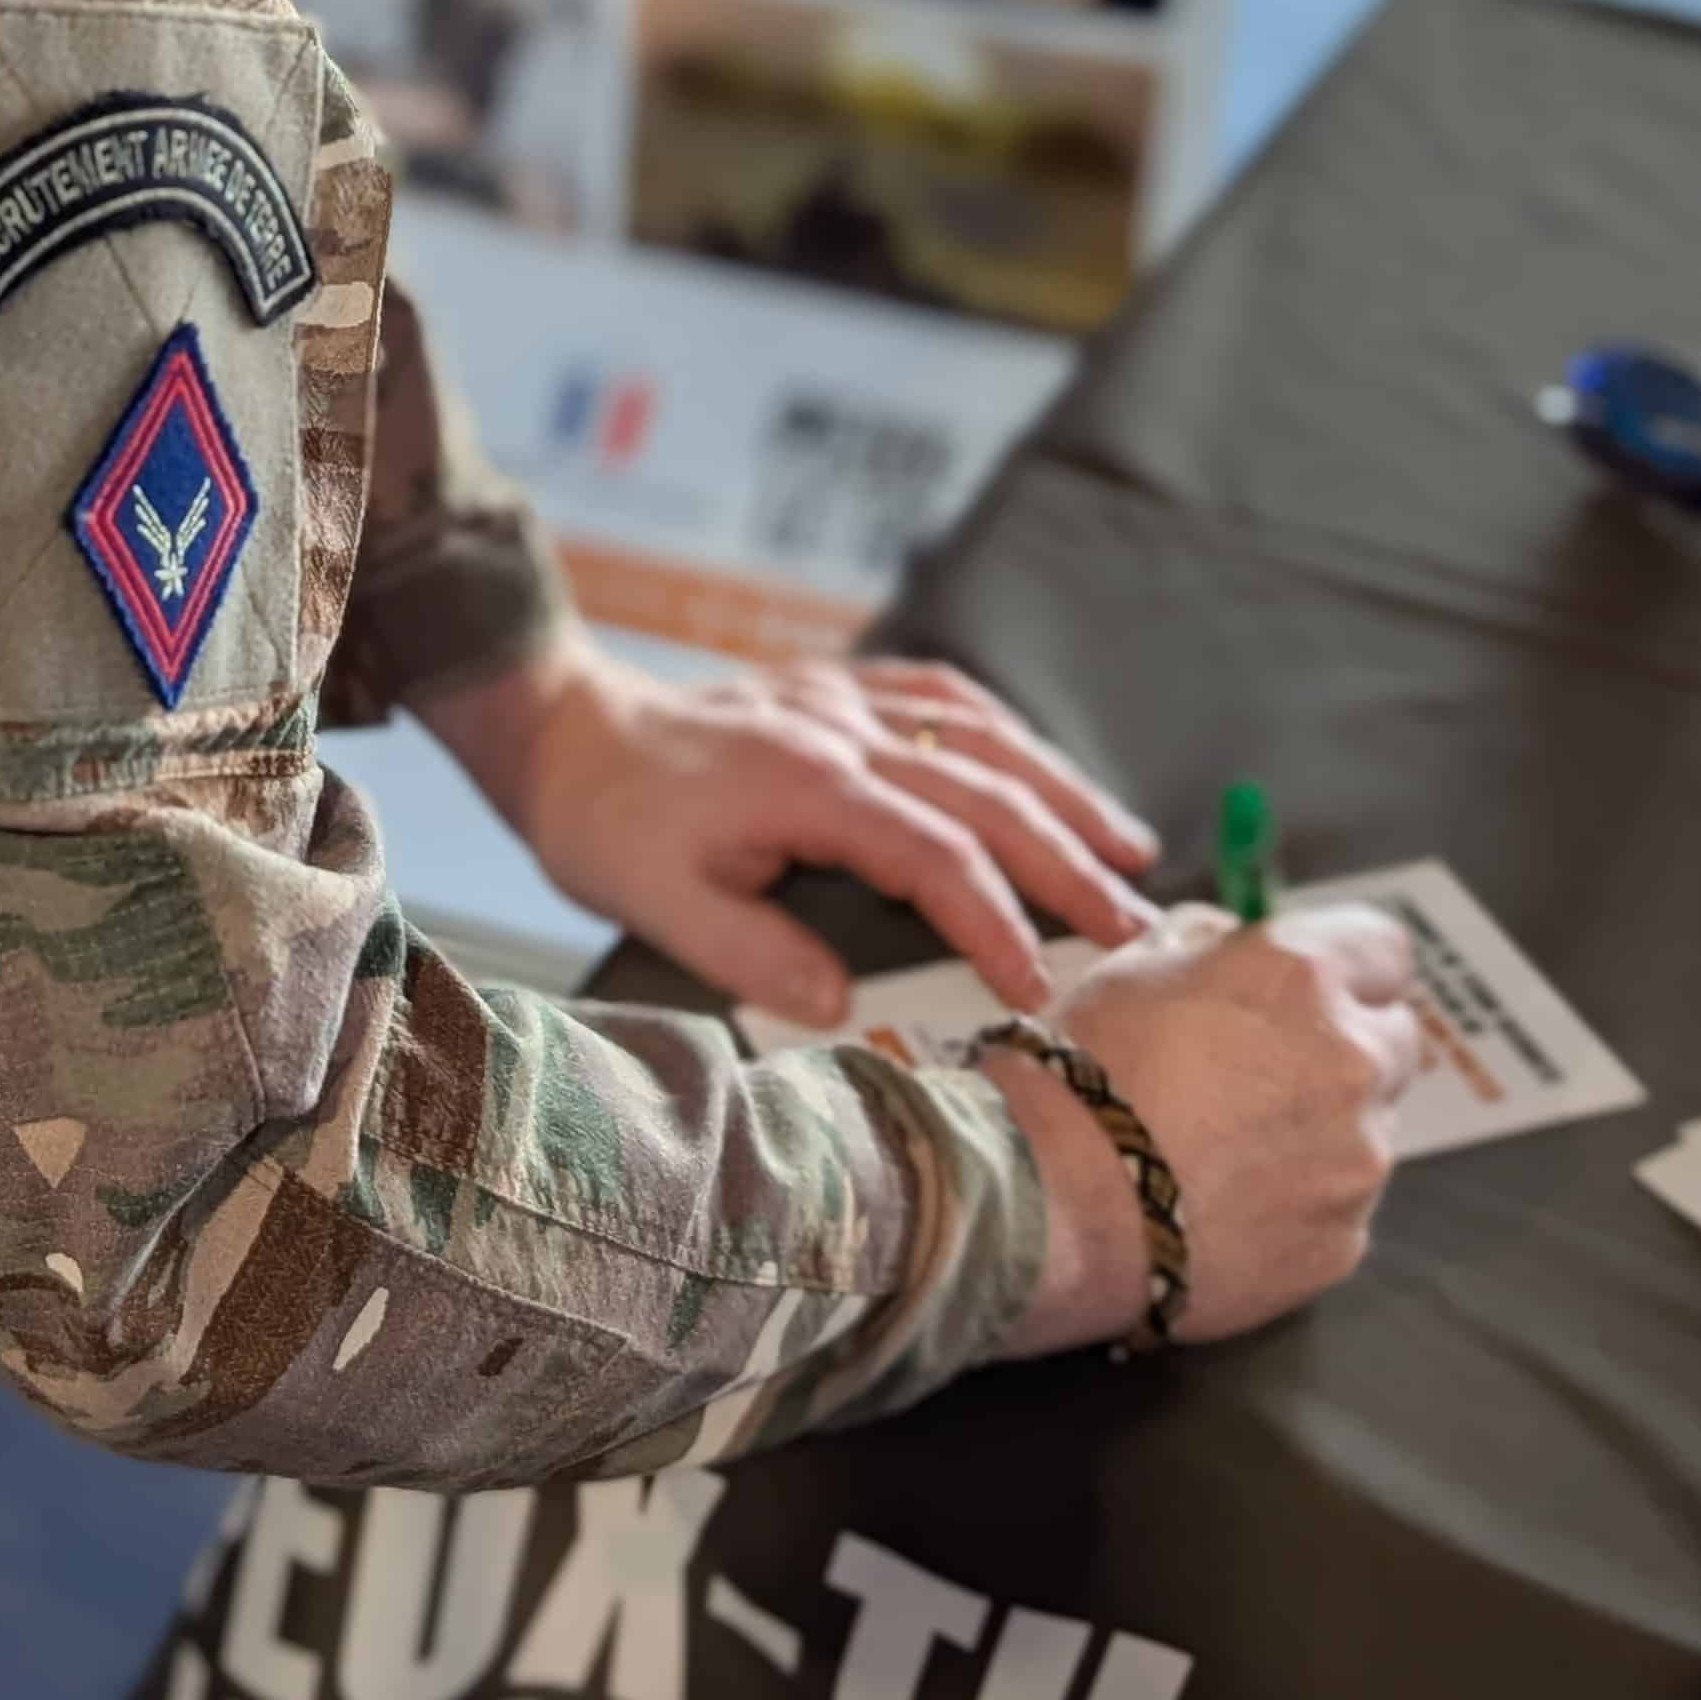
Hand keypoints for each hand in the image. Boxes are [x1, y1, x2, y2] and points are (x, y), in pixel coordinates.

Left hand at [427, 640, 1161, 1021]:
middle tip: (1137, 924)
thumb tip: (841, 1009)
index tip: (1043, 985)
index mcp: (807, 785)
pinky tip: (1043, 768)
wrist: (563, 729)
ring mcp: (842, 702)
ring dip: (1061, 788)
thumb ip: (751, 953)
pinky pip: (941, 696)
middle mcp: (841, 731)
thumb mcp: (655, 902)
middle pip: (984, 790)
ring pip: (980, 736)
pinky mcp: (835, 690)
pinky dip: (1005, 733)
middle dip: (1069, 858)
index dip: (997, 921)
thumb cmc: (607, 823)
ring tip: (1128, 846)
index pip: (935, 854)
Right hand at [988, 903, 1421, 1355]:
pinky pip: (1342, 1208)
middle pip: (1394, 1040)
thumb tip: (1237, 949)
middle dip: (1345, 1048)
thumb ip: (1211, 944)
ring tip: (1234, 1149)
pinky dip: (1303, 1203)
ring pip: (1370, 1129)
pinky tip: (1232, 1204)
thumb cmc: (1084, 1071)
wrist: (1056, 1199)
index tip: (1325, 984)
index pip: (1386, 949)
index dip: (1353, 964)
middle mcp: (1350, 1060)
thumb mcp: (1135, 965)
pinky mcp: (1344, 1241)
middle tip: (1270, 1071)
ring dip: (1325, 1129)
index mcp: (1302, 976)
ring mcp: (1357, 1159)